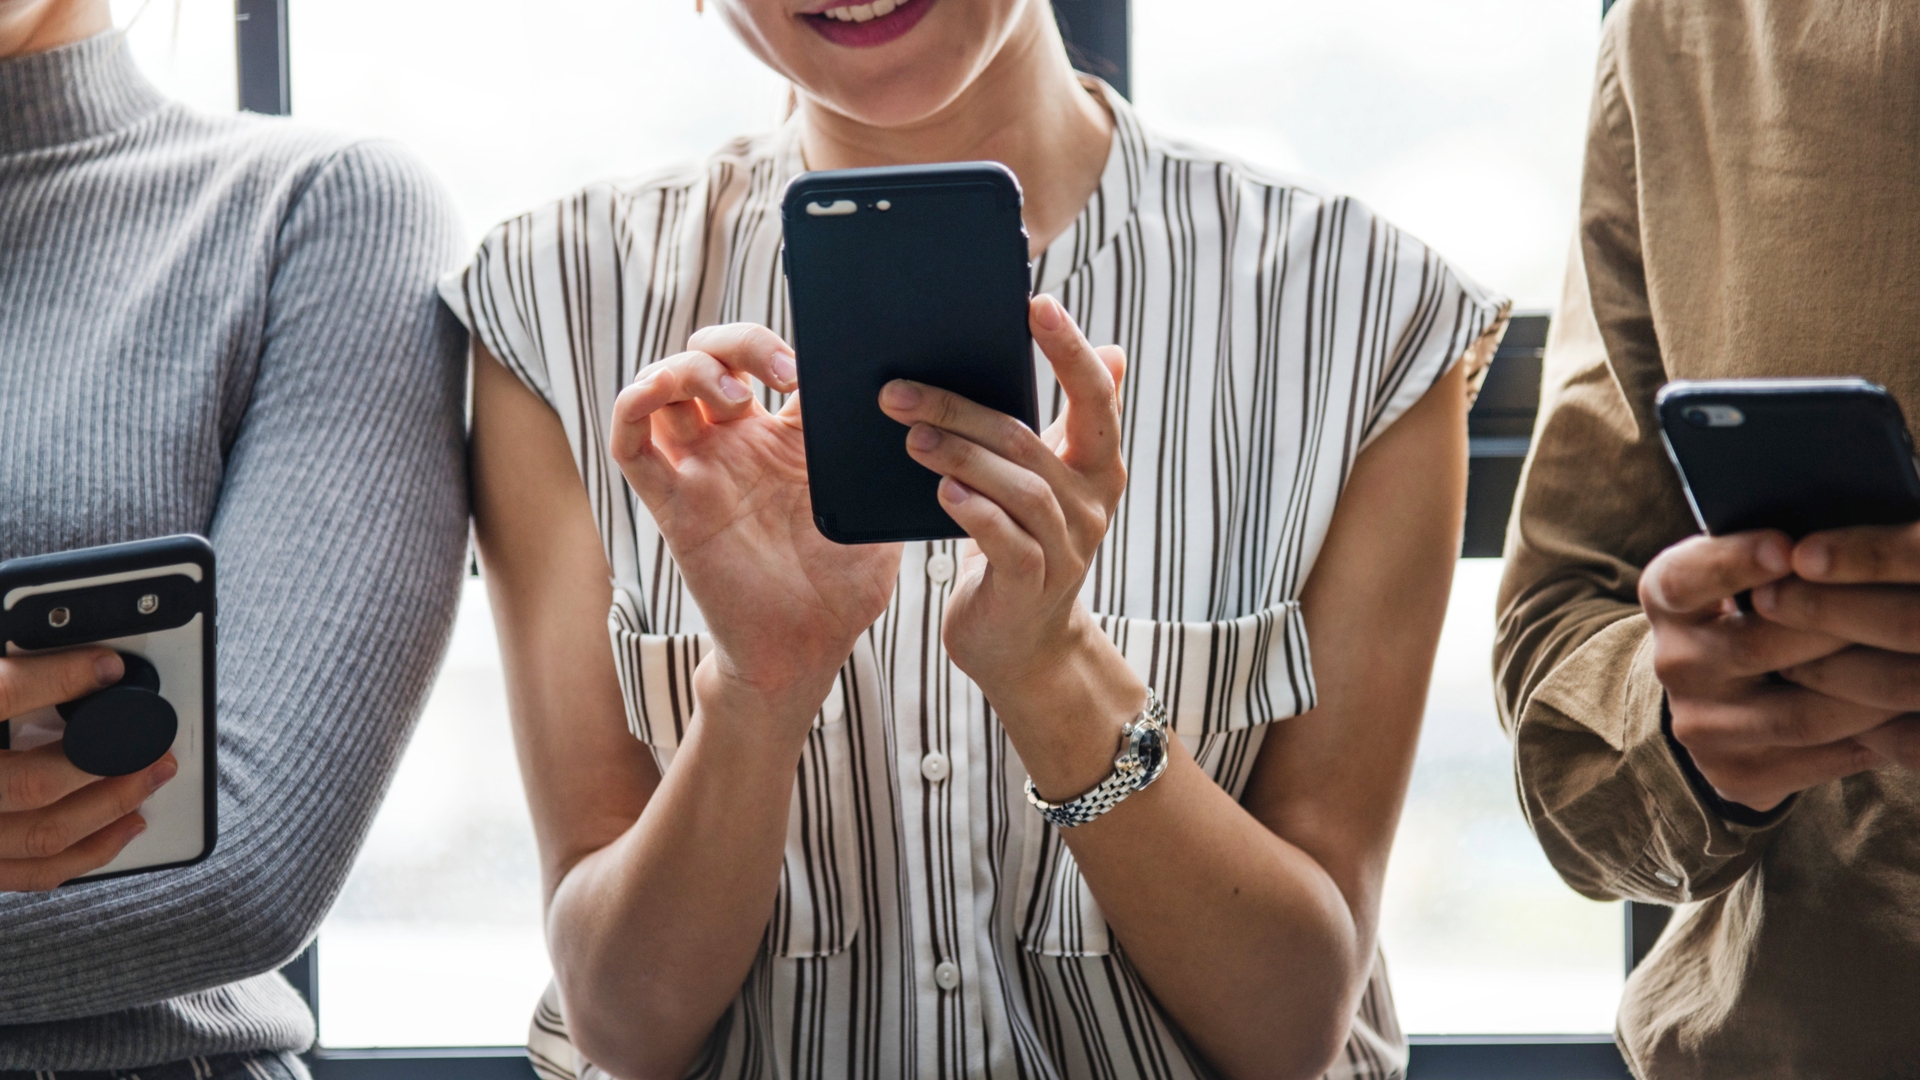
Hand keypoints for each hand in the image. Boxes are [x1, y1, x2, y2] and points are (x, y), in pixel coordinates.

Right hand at [1, 649, 176, 890]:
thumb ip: (0, 684)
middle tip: (148, 734)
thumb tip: (40, 645)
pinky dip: (87, 851)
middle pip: (31, 782)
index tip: (105, 665)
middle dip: (106, 758)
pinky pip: (29, 873)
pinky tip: (122, 826)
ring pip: (41, 836)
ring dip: (111, 806)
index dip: (57, 677)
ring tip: (150, 775)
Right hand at [609, 324, 900, 723]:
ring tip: (736, 397)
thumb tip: (915, 418)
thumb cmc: (841, 589)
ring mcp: (701, 471)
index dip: (783, 345)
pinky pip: (631, 444)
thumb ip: (883, 467)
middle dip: (737, 343)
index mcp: (787, 441)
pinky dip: (632, 406)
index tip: (816, 364)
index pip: (768, 363)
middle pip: (710, 357)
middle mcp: (737, 446)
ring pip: (665, 387)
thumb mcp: (876, 515)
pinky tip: (657, 397)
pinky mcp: (673, 504)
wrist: (804, 652)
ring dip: (689, 369)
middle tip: (781, 373)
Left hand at [878, 295, 1127, 701]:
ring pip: (1016, 488)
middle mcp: (1091, 503)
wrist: (1022, 642)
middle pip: (1028, 440)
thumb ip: (1070, 420)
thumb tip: (1112, 348)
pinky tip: (942, 492)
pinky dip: (974, 512)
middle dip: (961, 408)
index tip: (1036, 304)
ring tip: (909, 436)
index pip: (1095, 396)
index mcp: (1097, 464)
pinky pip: (1005, 541)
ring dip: (959, 456)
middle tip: (901, 390)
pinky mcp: (1032, 587)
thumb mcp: (1052, 478)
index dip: (1069, 350)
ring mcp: (1066, 548)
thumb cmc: (1026, 542)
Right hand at [1644, 531, 1892, 811]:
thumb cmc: (1759, 607)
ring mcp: (1700, 725)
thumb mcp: (1747, 569)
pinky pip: (1817, 762)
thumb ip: (1781, 554)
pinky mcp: (1733, 772)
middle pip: (1757, 646)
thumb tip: (1850, 541)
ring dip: (1872, 694)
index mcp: (1668, 597)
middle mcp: (1674, 662)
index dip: (1734, 563)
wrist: (1723, 694)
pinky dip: (1873, 740)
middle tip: (1902, 608)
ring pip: (1800, 715)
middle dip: (1837, 626)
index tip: (1787, 547)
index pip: (1688, 578)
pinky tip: (1909, 717)